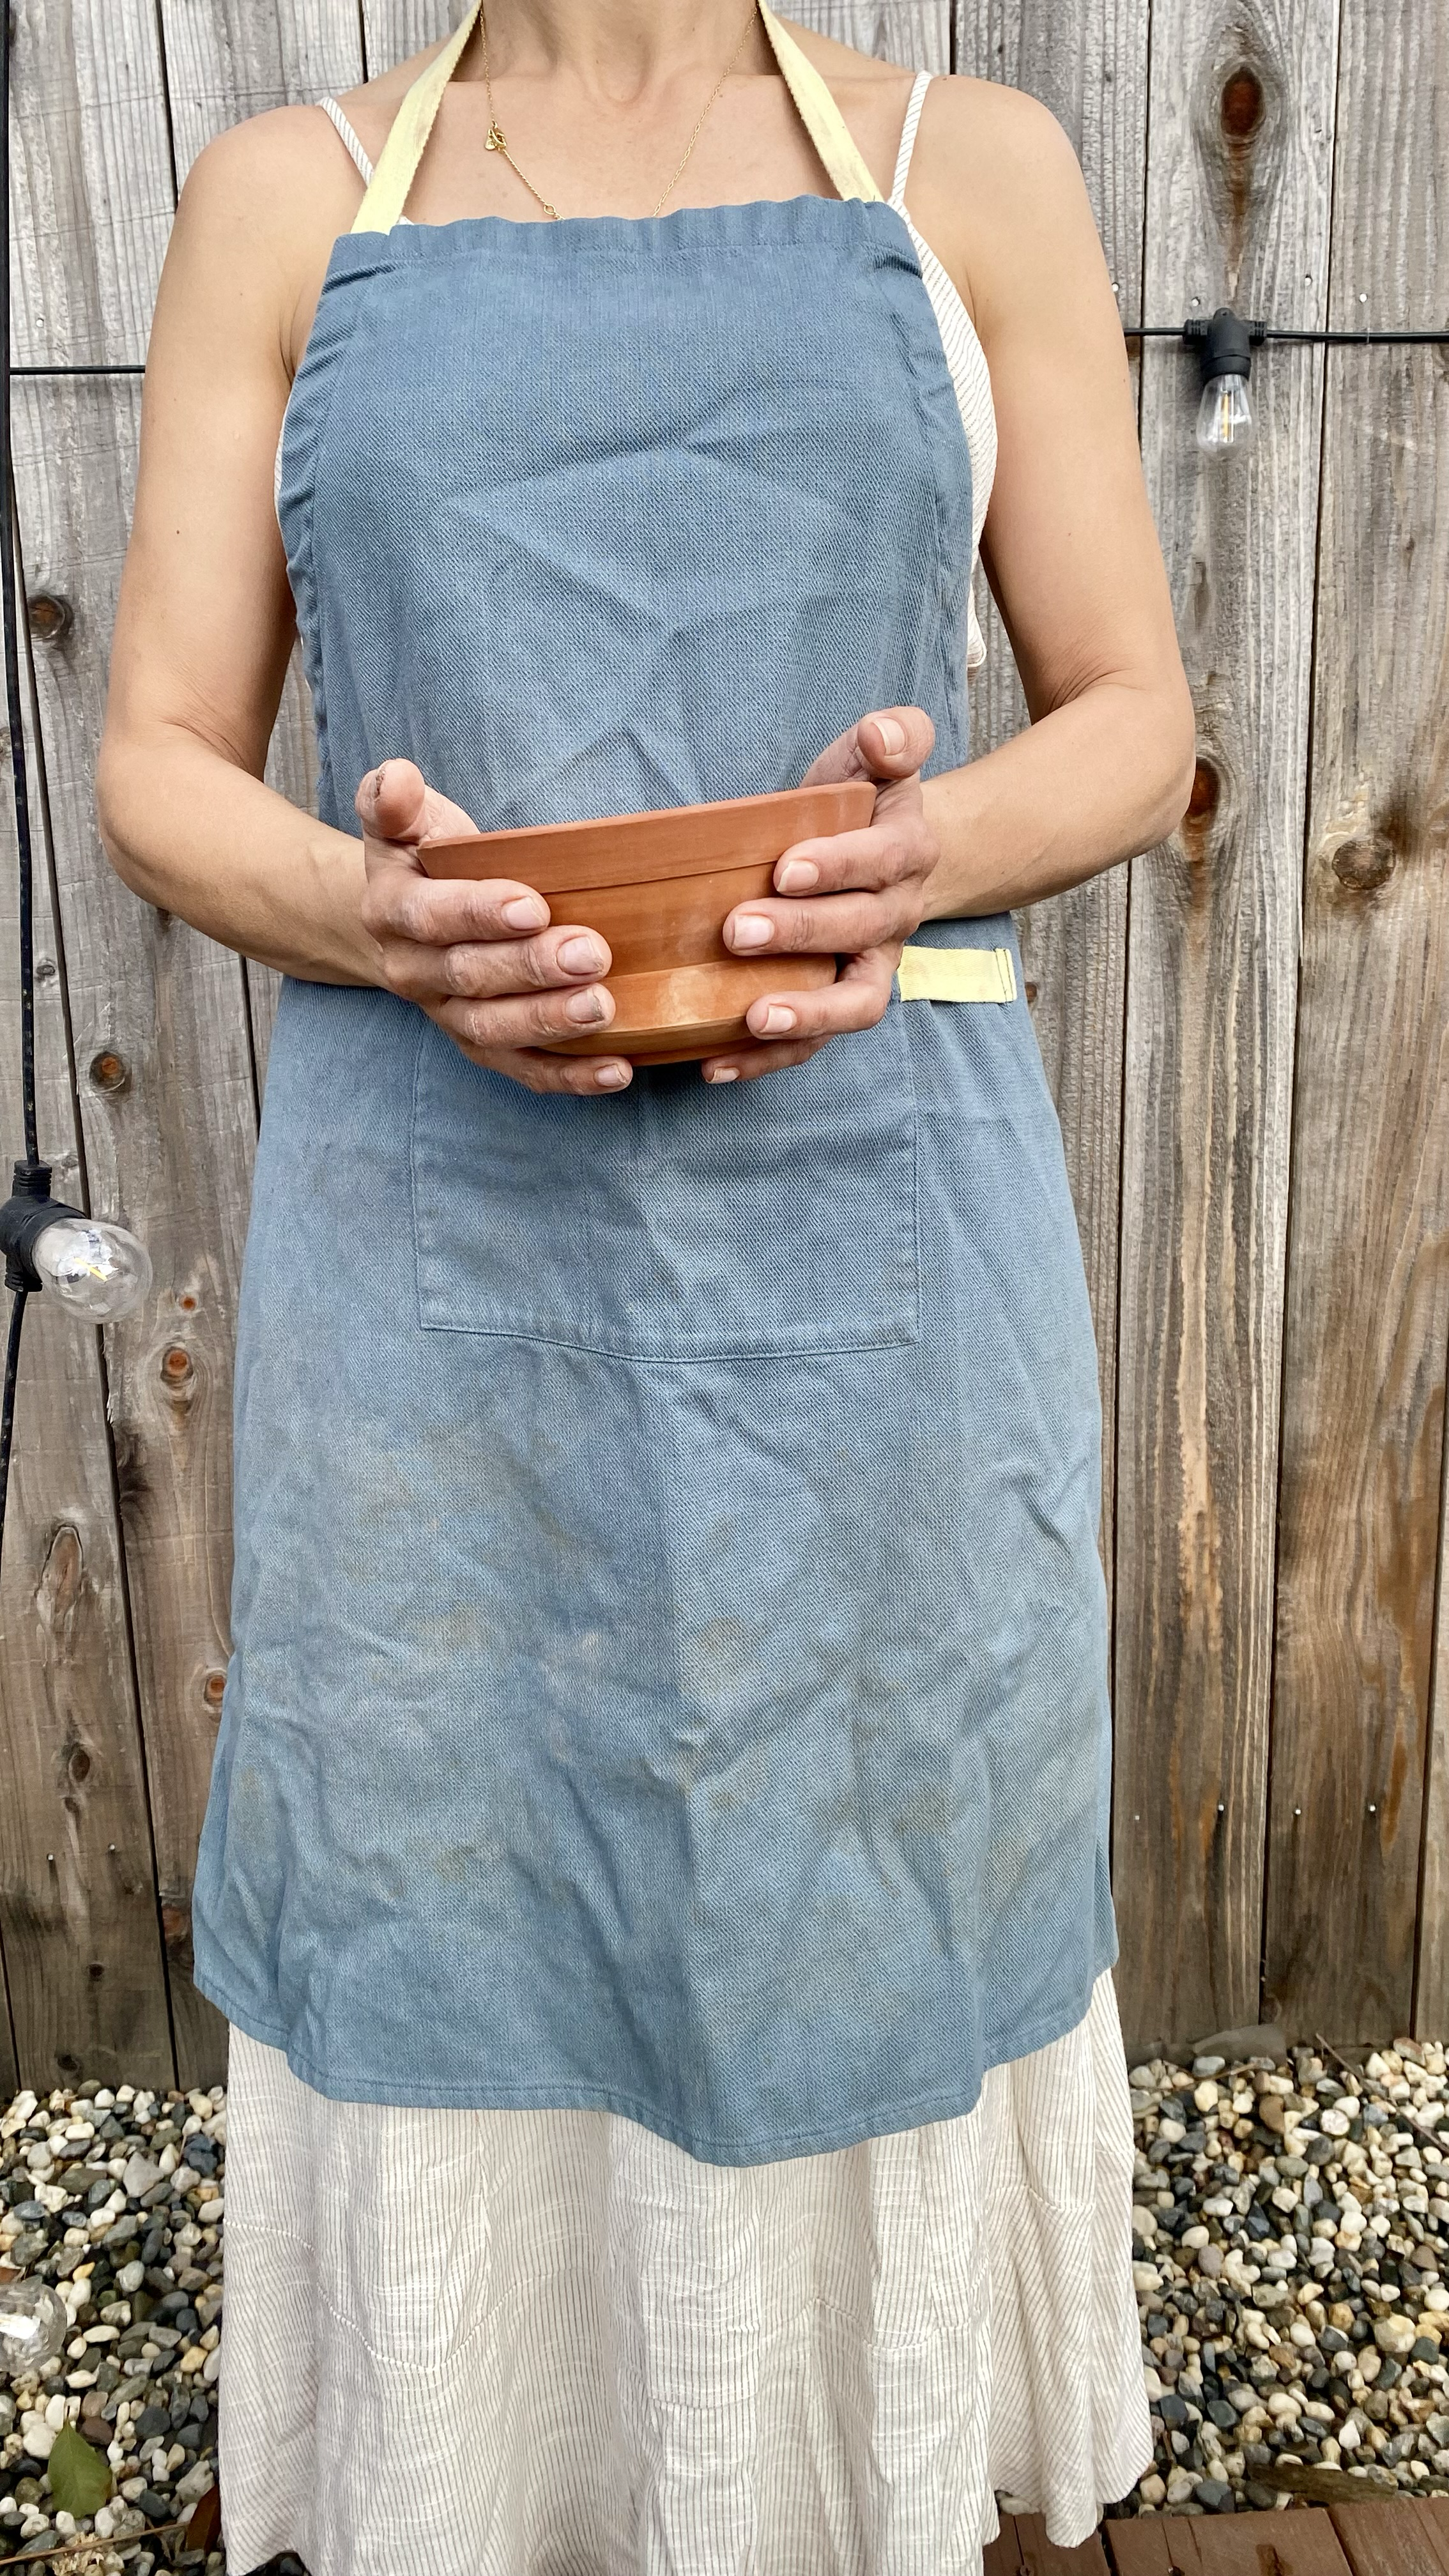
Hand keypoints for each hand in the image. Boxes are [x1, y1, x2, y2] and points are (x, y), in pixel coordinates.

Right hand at [355, 760, 634, 1094]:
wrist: (408, 922)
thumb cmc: (425, 861)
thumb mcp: (403, 822)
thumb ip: (395, 800)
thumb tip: (398, 779)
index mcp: (391, 912)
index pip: (432, 916)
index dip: (480, 913)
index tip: (534, 905)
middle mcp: (413, 973)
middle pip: (470, 978)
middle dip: (532, 968)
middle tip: (591, 953)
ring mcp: (449, 1017)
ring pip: (495, 1032)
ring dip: (551, 1022)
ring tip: (603, 1007)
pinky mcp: (484, 1048)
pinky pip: (524, 1072)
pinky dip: (571, 1077)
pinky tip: (617, 1070)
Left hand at [701, 706, 938, 1083]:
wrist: (885, 858)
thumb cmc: (861, 803)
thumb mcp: (876, 759)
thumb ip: (891, 739)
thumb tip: (883, 737)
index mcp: (907, 853)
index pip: (881, 861)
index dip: (838, 866)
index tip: (784, 868)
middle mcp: (897, 916)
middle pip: (861, 931)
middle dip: (802, 934)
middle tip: (738, 930)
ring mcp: (872, 967)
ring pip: (856, 1004)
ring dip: (807, 1015)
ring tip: (753, 1018)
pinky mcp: (839, 1004)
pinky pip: (813, 1041)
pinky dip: (767, 1059)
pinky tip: (715, 1063)